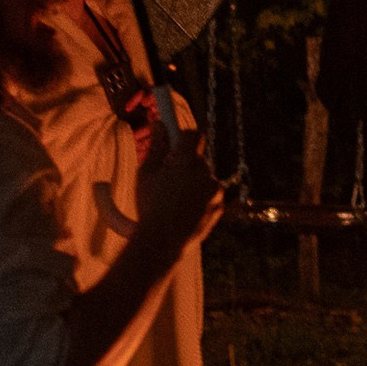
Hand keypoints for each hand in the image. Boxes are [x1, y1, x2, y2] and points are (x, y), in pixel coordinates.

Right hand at [139, 104, 222, 250]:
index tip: (176, 139)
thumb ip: (157, 147)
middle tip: (170, 175)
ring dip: (194, 182)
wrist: (163, 241)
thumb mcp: (147, 173)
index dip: (184, 136)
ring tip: (175, 199)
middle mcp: (205, 173)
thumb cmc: (150, 205)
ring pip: (205, 177)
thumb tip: (160, 125)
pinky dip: (201, 198)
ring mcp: (215, 191)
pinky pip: (211, 195)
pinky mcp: (220, 206)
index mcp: (186, 161)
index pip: (194, 135)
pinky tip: (185, 209)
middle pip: (199, 158)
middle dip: (186, 163)